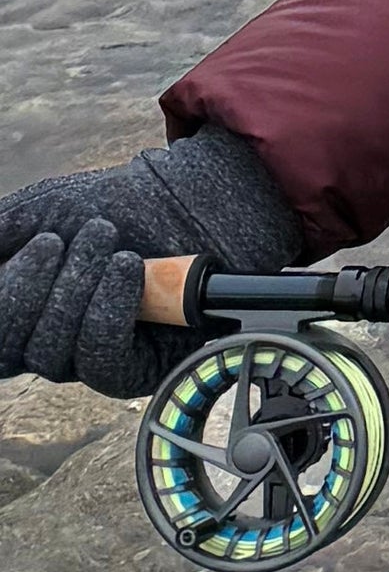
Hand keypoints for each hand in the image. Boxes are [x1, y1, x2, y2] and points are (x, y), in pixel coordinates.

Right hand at [0, 129, 304, 399]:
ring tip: (106, 240)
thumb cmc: (112, 207)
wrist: (186, 201)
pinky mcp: (132, 371)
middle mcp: (43, 342)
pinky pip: (100, 362)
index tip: (32, 246)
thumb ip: (0, 236)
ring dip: (76, 289)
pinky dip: (107, 310)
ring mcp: (84, 360)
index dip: (3, 298)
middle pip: (7, 350)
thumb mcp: (39, 212)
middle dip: (28, 288)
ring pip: (50, 355)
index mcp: (18, 311)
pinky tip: (126, 270)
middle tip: (63, 237)